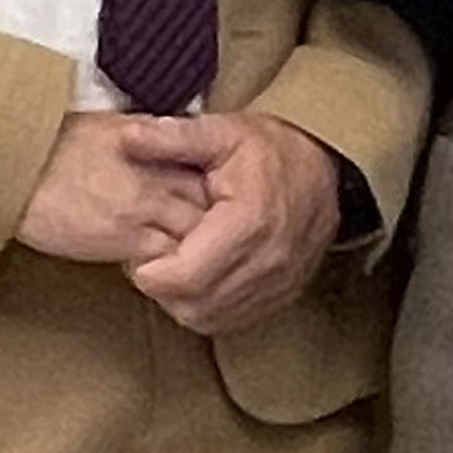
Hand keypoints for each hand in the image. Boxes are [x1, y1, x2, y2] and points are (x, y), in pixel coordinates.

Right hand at [18, 113, 214, 265]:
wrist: (17, 164)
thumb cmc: (54, 143)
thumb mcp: (111, 126)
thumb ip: (148, 139)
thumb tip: (169, 149)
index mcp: (158, 144)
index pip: (210, 170)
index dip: (218, 191)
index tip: (218, 206)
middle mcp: (161, 174)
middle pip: (213, 204)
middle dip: (218, 223)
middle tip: (217, 243)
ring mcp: (146, 207)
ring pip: (197, 235)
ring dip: (199, 250)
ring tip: (195, 264)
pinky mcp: (125, 239)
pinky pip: (168, 261)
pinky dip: (173, 269)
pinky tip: (166, 273)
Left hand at [131, 115, 343, 337]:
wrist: (325, 165)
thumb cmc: (271, 149)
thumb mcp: (221, 132)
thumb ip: (172, 137)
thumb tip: (126, 137)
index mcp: (249, 221)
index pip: (184, 276)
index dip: (150, 272)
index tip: (138, 254)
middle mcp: (268, 260)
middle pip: (193, 303)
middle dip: (160, 288)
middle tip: (148, 261)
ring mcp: (280, 282)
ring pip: (209, 317)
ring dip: (181, 301)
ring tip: (172, 268)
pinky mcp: (284, 294)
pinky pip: (232, 320)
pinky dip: (206, 307)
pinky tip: (198, 279)